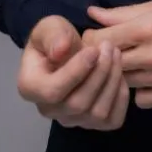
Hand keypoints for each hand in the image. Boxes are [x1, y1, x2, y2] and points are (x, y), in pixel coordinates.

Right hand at [17, 14, 129, 130]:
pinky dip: (120, 97)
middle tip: (109, 47)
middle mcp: (48, 110)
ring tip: (116, 54)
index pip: (52, 91)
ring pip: (97, 113)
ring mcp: (72, 120)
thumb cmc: (56, 39)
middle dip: (99, 73)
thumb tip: (60, 51)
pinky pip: (112, 120)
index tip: (93, 49)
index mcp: (30, 88)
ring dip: (112, 81)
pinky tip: (119, 74)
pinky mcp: (94, 125)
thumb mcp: (50, 27)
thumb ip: (53, 36)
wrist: (68, 51)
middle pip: (78, 104)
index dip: (76, 72)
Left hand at [85, 0, 151, 108]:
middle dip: (101, 57)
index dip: (89, 38)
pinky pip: (142, 100)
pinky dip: (140, 91)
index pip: (98, 39)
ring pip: (123, 82)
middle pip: (106, 64)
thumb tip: (94, 13)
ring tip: (131, 63)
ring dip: (122, 74)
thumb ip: (126, 12)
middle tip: (106, 52)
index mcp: (147, 28)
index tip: (93, 37)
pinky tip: (148, 79)